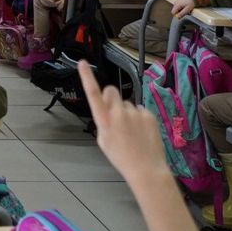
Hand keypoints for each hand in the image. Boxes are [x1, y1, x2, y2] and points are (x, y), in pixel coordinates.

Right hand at [77, 60, 165, 182]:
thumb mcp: (103, 140)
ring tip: (131, 131)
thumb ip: (103, 121)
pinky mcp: (148, 114)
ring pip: (127, 104)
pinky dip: (139, 118)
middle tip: (114, 112)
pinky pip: (140, 110)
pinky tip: (141, 132)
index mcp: (104, 121)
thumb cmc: (121, 157)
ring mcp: (135, 113)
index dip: (86, 77)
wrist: (146, 168)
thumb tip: (107, 109)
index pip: (93, 94)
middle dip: (111, 97)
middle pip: (111, 91)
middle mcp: (119, 113)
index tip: (82, 63)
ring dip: (127, 112)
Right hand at [171, 0, 195, 17]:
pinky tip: (186, 5)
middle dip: (179, 12)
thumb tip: (178, 17)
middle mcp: (176, 2)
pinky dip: (182, 6)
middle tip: (185, 12)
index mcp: (177, 5)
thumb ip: (182, 13)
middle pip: (175, 10)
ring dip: (181, 9)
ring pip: (177, 8)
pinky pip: (179, 5)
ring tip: (186, 8)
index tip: (181, 15)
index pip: (173, 12)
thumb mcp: (187, 9)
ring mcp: (177, 0)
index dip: (176, 15)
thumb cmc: (191, 1)